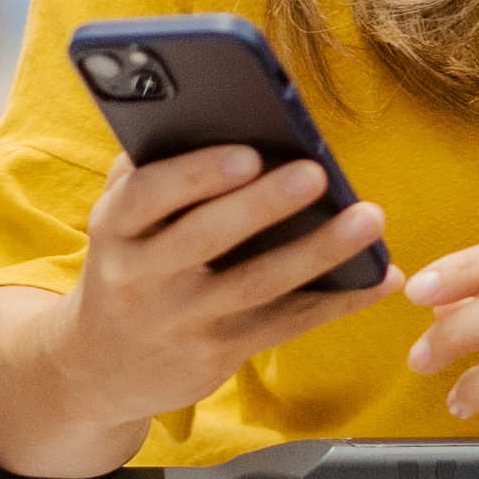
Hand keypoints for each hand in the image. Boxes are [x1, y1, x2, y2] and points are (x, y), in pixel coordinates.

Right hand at [46, 147, 389, 430]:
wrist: (98, 366)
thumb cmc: (127, 264)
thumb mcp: (119, 220)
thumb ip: (151, 171)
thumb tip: (214, 112)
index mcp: (114, 228)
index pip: (146, 196)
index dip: (195, 174)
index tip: (246, 153)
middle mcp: (141, 277)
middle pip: (207, 238)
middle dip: (263, 205)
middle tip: (316, 174)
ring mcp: (182, 320)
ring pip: (258, 285)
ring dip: (318, 251)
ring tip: (368, 217)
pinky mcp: (217, 354)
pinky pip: (285, 324)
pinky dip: (338, 301)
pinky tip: (380, 278)